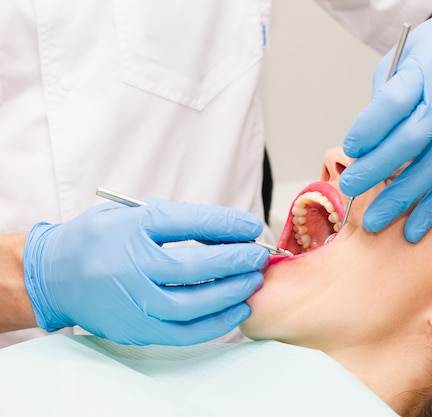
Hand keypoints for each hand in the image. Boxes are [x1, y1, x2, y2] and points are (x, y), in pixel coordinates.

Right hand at [23, 199, 268, 344]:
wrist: (54, 275)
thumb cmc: (99, 239)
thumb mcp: (134, 214)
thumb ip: (180, 222)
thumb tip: (231, 233)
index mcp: (130, 230)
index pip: (190, 224)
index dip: (227, 224)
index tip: (251, 226)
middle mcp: (129, 268)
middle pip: (197, 267)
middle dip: (236, 260)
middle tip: (259, 255)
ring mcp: (131, 304)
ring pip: (194, 305)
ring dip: (232, 293)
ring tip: (253, 281)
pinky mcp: (135, 329)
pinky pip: (184, 333)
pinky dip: (216, 323)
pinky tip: (237, 309)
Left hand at [339, 2, 431, 241]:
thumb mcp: (401, 59)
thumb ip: (383, 100)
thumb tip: (364, 147)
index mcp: (429, 68)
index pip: (395, 103)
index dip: (370, 130)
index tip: (350, 150)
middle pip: (415, 139)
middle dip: (378, 169)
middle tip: (350, 188)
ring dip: (404, 199)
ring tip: (376, 220)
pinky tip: (414, 228)